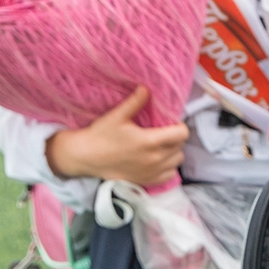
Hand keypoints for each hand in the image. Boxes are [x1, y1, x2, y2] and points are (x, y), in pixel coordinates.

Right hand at [45, 86, 185, 185]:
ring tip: (160, 145)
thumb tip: (146, 88)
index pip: (182, 134)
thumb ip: (135, 102)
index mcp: (150, 141)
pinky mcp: (148, 181)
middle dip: (174, 137)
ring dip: (173, 152)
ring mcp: (153, 172)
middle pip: (180, 146)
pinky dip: (168, 167)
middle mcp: (155, 158)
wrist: (86, 157)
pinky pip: (170, 174)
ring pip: (177, 160)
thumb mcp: (117, 116)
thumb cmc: (100, 135)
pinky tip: (157, 159)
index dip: (179, 126)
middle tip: (162, 132)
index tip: (170, 123)